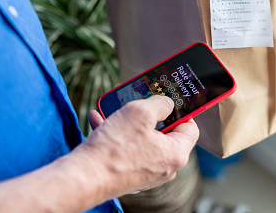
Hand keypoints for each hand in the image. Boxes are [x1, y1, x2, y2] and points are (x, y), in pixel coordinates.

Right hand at [78, 95, 198, 195]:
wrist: (84, 177)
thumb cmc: (115, 147)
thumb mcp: (140, 112)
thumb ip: (160, 103)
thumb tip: (167, 103)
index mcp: (176, 154)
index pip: (190, 127)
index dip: (182, 110)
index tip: (170, 99)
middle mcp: (164, 168)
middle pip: (165, 133)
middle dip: (149, 114)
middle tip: (140, 101)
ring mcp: (146, 173)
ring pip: (142, 139)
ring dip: (127, 121)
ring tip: (114, 107)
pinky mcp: (128, 175)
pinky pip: (127, 149)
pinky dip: (116, 134)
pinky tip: (99, 119)